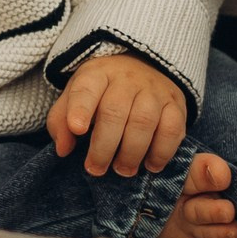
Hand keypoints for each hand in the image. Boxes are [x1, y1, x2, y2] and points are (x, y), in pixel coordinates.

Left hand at [47, 50, 186, 176]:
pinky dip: (162, 152)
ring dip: (131, 153)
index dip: (80, 109)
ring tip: (122, 170)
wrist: (142, 67)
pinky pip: (172, 129)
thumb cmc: (101, 92)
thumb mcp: (75, 98)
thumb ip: (61, 121)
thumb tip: (63, 149)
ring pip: (143, 122)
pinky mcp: (175, 104)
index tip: (76, 129)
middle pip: (114, 112)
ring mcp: (153, 90)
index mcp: (96, 74)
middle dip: (104, 147)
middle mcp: (126, 79)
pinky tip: (151, 165)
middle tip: (96, 169)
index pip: (86, 88)